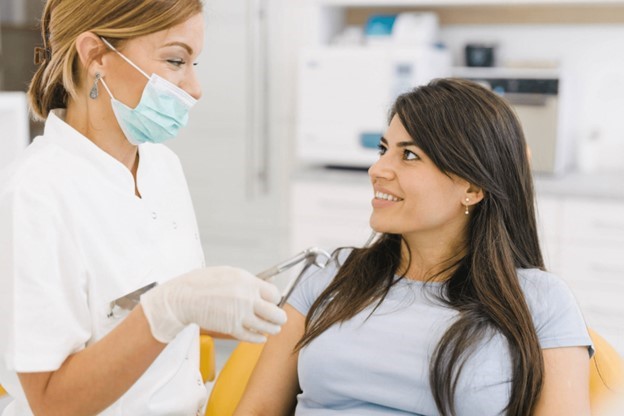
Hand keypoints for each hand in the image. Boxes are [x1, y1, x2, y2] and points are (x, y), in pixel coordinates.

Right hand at [140, 266, 286, 342]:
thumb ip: (248, 281)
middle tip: (279, 318)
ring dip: (272, 329)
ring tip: (273, 329)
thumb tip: (262, 287)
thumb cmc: (202, 283)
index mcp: (247, 282)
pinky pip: (251, 337)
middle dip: (279, 317)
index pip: (274, 294)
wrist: (183, 298)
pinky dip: (259, 338)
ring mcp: (240, 314)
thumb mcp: (229, 273)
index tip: (273, 302)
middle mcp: (247, 298)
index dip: (275, 299)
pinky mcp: (231, 328)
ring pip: (267, 327)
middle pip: (275, 313)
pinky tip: (261, 337)